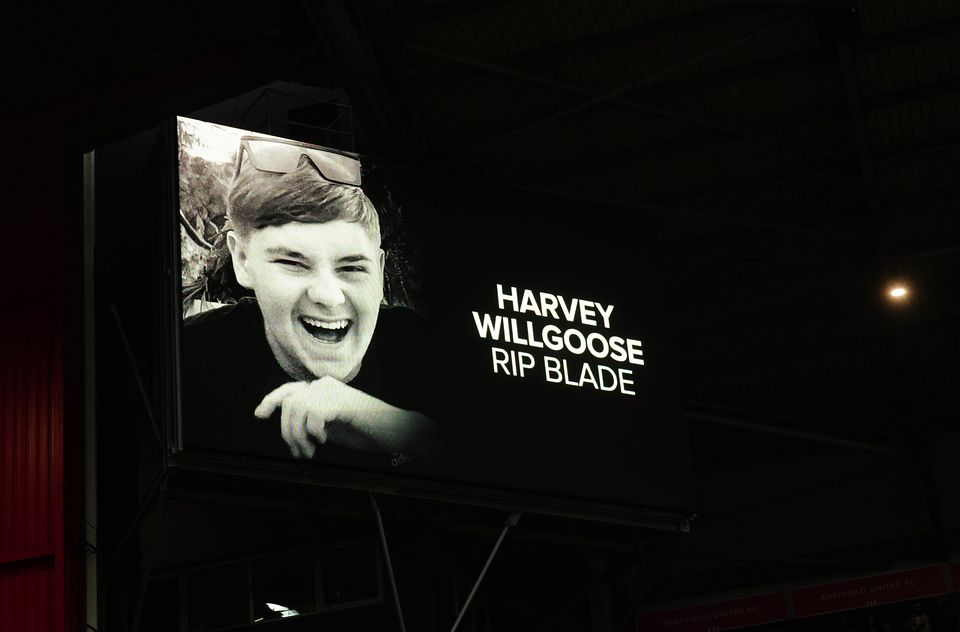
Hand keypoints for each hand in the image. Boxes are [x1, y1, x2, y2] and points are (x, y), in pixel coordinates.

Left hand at [254, 376, 435, 458]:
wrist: (395, 432)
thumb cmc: (366, 432)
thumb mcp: (331, 426)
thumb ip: (312, 421)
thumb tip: (287, 428)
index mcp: (323, 389)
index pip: (289, 390)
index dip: (271, 400)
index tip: (259, 415)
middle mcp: (326, 385)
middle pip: (289, 404)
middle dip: (288, 432)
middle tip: (301, 453)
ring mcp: (334, 392)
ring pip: (297, 410)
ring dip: (298, 436)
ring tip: (311, 451)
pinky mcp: (342, 402)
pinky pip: (313, 414)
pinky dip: (313, 431)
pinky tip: (325, 440)